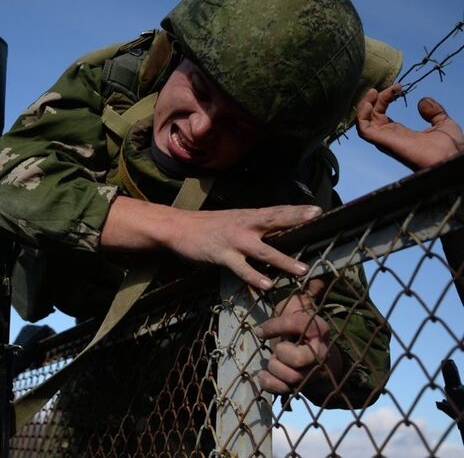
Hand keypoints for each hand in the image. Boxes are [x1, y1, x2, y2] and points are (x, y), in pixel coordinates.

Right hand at [101, 197, 321, 289]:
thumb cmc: (208, 226)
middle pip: (275, 221)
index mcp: (248, 216)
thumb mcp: (233, 221)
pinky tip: (267, 285)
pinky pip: (241, 268)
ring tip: (302, 270)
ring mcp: (234, 240)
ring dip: (283, 260)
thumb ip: (253, 227)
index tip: (318, 210)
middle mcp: (244, 225)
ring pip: (264, 251)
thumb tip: (276, 232)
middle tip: (317, 219)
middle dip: (296, 220)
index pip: (277, 211)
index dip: (297, 210)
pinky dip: (254, 277)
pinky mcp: (222, 254)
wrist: (178, 227)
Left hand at [255, 278, 342, 395]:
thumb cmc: (301, 332)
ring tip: (273, 360)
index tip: (262, 330)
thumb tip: (319, 274)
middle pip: (296, 359)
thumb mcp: (302, 310)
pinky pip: (281, 390)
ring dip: (274, 367)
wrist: (318, 362)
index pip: (296, 324)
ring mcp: (311, 373)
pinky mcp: (301, 388)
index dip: (276, 326)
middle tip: (277, 349)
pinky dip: (269, 383)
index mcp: (319, 330)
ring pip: (289, 376)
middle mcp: (319, 353)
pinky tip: (263, 376)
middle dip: (280, 353)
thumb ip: (306, 293)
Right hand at [357, 83, 463, 170]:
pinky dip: (361, 117)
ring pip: (363, 121)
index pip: (381, 113)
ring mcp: (385, 139)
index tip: (398, 87)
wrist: (451, 157)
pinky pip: (364, 130)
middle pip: (371, 115)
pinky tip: (369, 104)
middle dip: (376, 98)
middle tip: (391, 86)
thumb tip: (422, 101)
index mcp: (399, 132)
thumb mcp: (442, 122)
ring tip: (374, 91)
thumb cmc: (450, 146)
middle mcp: (389, 136)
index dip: (385, 98)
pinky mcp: (384, 142)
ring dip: (365, 105)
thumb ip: (433, 111)